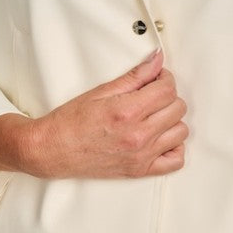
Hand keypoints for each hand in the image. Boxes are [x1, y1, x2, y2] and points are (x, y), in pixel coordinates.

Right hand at [0, 48, 187, 178]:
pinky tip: (160, 138)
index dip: (164, 79)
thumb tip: (156, 61)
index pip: (167, 89)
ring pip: (181, 131)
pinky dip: (173, 147)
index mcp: (127, 112)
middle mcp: (137, 136)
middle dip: (167, 96)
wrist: (51, 150)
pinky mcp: (139, 170)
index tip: (156, 79)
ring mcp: (141, 155)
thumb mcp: (101, 91)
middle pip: (177, 108)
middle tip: (151, 95)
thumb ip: (135, 77)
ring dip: (171, 120)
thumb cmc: (70, 122)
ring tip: (154, 116)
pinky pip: (175, 161)